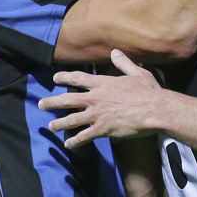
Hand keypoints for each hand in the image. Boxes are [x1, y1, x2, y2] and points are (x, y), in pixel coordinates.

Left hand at [38, 50, 163, 147]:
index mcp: (103, 83)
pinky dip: (75, 141)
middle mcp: (96, 98)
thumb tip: (115, 51)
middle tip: (41, 104)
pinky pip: (84, 136)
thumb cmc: (149, 91)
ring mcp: (97, 114)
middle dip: (52, 102)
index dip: (64, 78)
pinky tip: (68, 145)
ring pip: (72, 119)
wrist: (155, 110)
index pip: (78, 79)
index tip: (55, 79)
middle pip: (68, 99)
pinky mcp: (103, 129)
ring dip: (59, 123)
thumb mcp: (137, 72)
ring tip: (50, 126)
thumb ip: (123, 62)